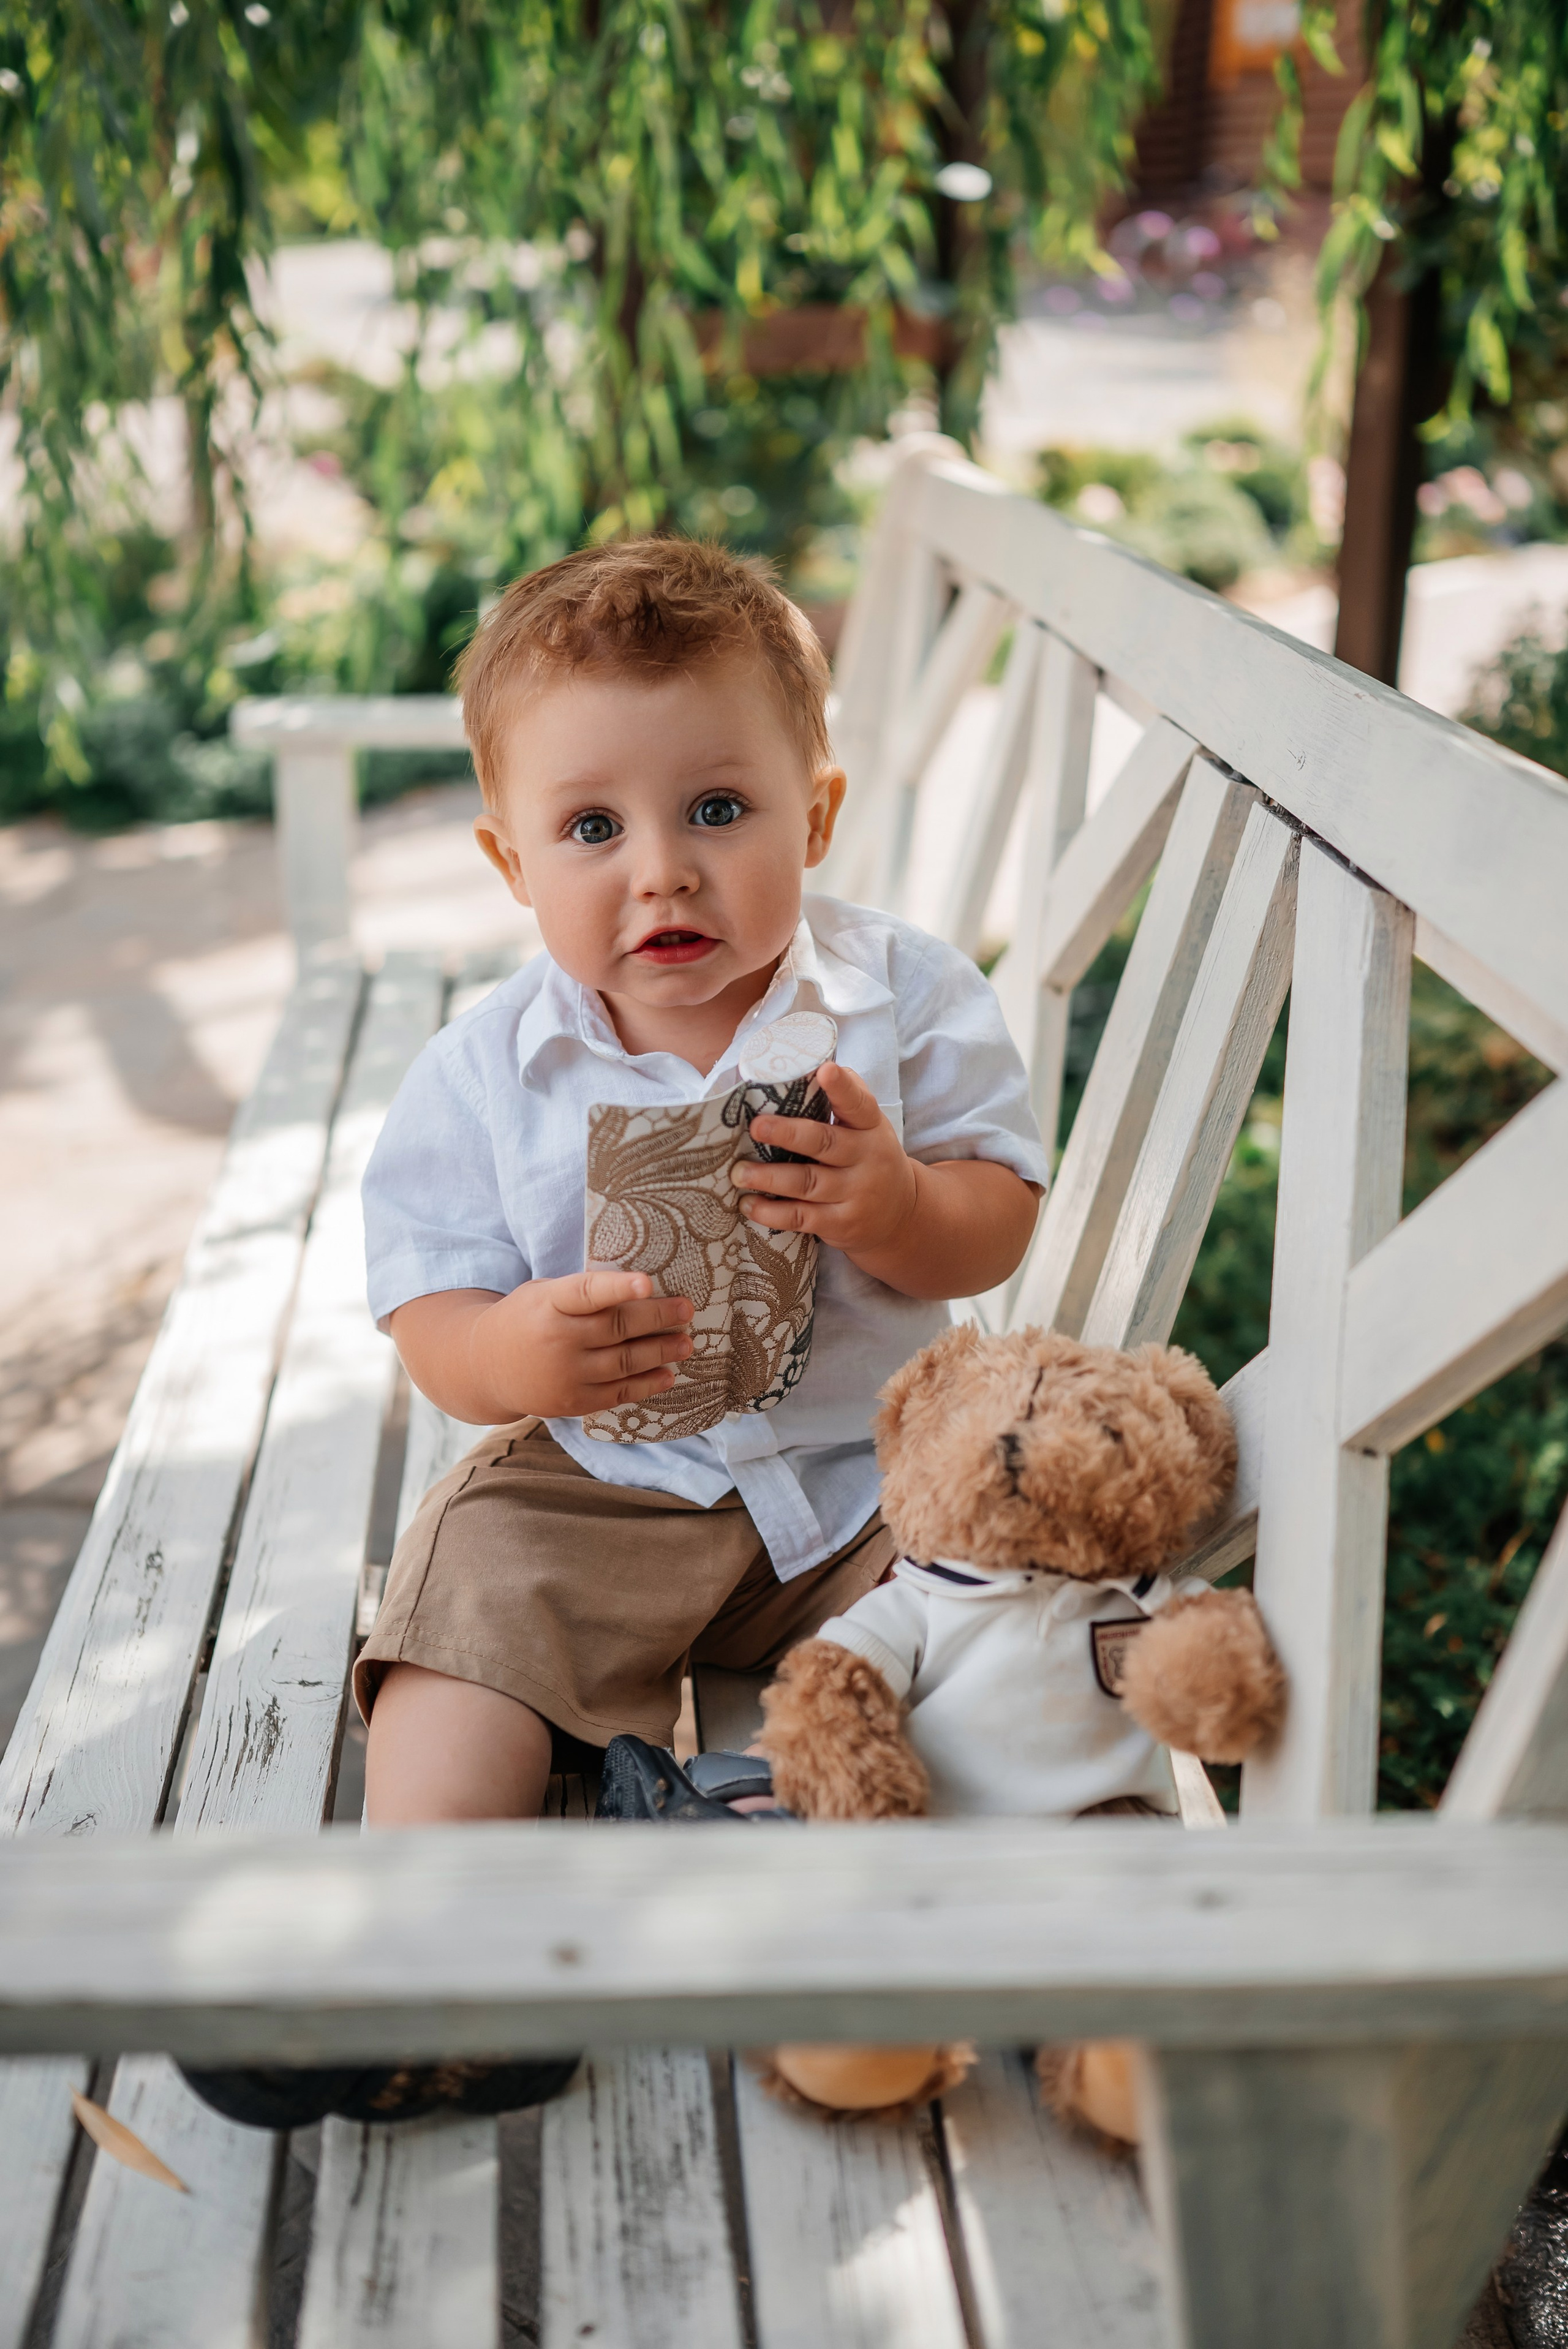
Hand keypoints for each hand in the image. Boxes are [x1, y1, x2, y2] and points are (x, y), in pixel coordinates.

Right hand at [468, 1268, 692, 1419]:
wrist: (484, 1367)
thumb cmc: (525, 1319)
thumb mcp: (542, 1294)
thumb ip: (579, 1293)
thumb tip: (641, 1290)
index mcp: (548, 1303)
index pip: (586, 1292)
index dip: (618, 1287)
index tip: (648, 1282)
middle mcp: (557, 1339)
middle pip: (616, 1327)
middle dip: (658, 1317)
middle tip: (687, 1310)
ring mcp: (565, 1375)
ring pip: (624, 1362)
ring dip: (661, 1352)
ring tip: (686, 1343)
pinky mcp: (572, 1403)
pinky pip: (618, 1393)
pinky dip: (647, 1384)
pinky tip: (667, 1374)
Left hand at [735, 1062, 919, 1259]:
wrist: (901, 1215)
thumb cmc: (870, 1158)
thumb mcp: (869, 1127)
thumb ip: (845, 1097)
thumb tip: (811, 1065)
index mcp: (871, 1126)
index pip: (858, 1103)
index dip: (842, 1087)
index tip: (826, 1070)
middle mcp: (867, 1158)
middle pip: (825, 1143)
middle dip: (788, 1134)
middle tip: (756, 1126)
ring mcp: (854, 1193)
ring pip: (807, 1183)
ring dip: (769, 1177)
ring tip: (739, 1172)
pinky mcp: (840, 1223)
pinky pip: (801, 1218)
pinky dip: (771, 1212)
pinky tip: (748, 1204)